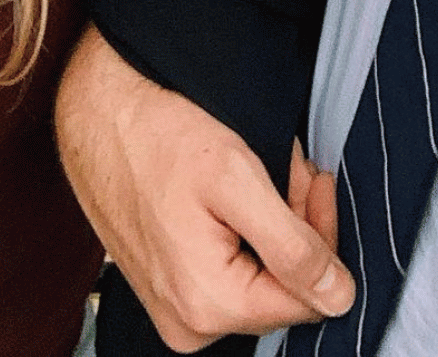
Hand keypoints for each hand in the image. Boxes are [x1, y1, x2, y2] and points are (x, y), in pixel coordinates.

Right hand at [55, 28, 354, 349]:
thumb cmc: (159, 136)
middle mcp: (188, 325)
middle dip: (296, 225)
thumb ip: (293, 247)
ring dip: (272, 222)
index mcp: (208, 306)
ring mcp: (173, 309)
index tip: (314, 180)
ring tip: (262, 168)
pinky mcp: (166, 287)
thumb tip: (340, 298)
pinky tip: (235, 188)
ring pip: (258, 275)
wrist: (97, 113)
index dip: (322, 235)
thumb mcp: (238, 180)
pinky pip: (227, 269)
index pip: (308, 298)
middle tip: (289, 165)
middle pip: (282, 287)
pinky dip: (242, 228)